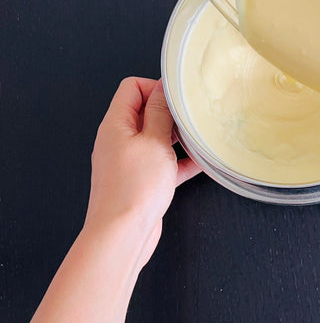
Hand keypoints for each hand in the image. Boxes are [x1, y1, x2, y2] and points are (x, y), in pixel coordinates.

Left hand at [85, 77, 200, 264]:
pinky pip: (162, 161)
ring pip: (156, 136)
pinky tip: (200, 161)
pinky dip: (179, 159)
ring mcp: (129, 160)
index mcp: (116, 124)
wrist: (122, 235)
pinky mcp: (140, 179)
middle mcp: (118, 139)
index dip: (155, 87)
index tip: (177, 96)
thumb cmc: (134, 188)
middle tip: (191, 116)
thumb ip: (160, 112)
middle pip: (144, 111)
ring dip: (177, 135)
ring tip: (199, 136)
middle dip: (169, 111)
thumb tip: (163, 87)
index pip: (131, 87)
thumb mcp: (154, 141)